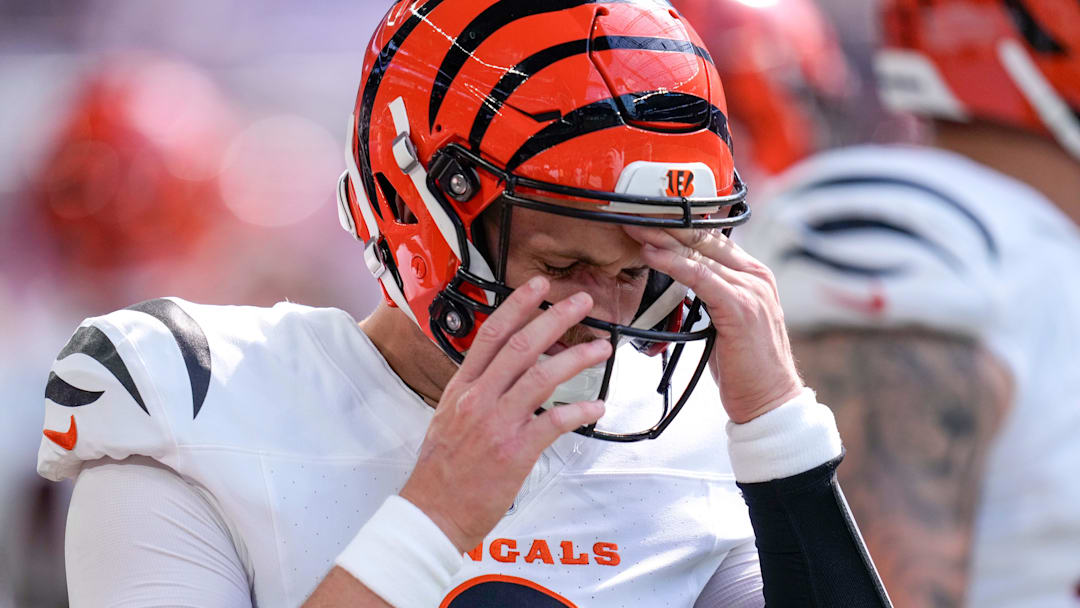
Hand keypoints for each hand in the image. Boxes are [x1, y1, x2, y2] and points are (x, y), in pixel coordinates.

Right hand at [399, 276, 610, 552]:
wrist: (433, 512)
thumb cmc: (441, 470)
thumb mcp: (448, 418)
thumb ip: (475, 391)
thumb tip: (502, 372)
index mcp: (461, 388)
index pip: (491, 335)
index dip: (517, 306)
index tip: (539, 286)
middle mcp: (478, 398)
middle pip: (522, 346)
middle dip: (556, 319)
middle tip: (582, 302)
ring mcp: (496, 423)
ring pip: (542, 376)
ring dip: (577, 359)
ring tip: (601, 348)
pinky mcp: (515, 450)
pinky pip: (554, 421)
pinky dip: (579, 411)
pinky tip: (597, 407)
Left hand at [623, 226, 802, 423]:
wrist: (769, 400)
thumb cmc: (744, 366)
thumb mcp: (727, 320)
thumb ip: (712, 294)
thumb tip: (683, 280)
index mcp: (753, 275)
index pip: (711, 239)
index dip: (678, 226)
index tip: (648, 217)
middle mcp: (756, 276)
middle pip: (704, 240)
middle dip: (666, 225)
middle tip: (634, 213)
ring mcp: (751, 290)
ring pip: (700, 255)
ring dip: (663, 239)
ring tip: (635, 228)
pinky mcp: (740, 307)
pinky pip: (701, 277)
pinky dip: (674, 264)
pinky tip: (652, 255)